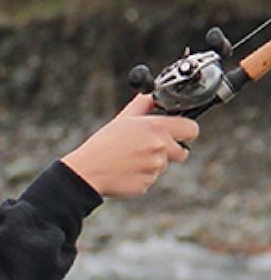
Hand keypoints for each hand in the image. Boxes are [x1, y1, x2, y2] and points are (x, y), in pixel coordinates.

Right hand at [61, 94, 199, 197]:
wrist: (88, 170)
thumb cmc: (104, 143)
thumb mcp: (123, 119)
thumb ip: (142, 105)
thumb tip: (152, 95)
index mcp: (155, 128)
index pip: (191, 128)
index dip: (186, 130)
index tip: (180, 132)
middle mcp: (159, 148)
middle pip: (183, 151)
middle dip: (172, 149)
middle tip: (153, 146)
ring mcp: (154, 168)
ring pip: (163, 164)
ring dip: (151, 161)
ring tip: (129, 157)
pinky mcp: (147, 183)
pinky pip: (151, 177)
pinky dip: (141, 174)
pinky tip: (125, 168)